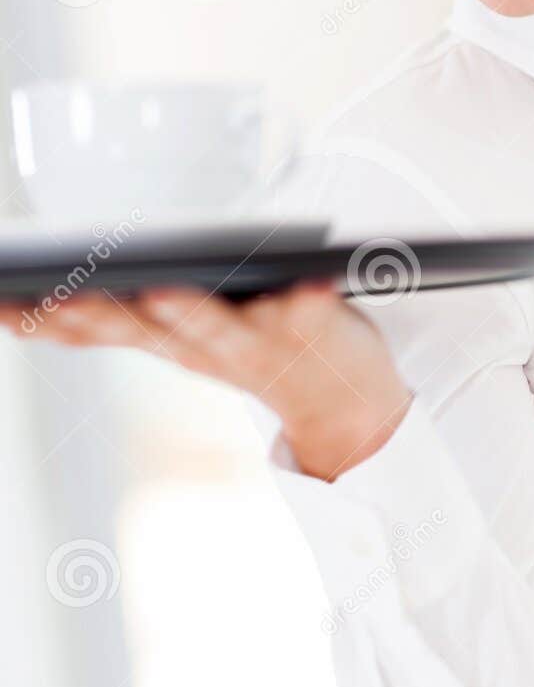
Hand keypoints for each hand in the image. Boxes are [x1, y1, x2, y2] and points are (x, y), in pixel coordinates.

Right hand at [0, 282, 412, 481]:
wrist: (347, 404)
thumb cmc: (250, 347)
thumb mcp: (176, 334)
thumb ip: (120, 315)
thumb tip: (38, 299)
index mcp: (167, 340)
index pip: (97, 328)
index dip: (48, 318)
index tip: (3, 301)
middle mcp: (205, 347)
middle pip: (147, 331)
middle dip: (106, 314)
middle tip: (64, 295)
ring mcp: (261, 343)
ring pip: (222, 329)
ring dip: (193, 314)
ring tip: (162, 292)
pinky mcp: (317, 332)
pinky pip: (313, 315)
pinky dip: (310, 301)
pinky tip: (309, 282)